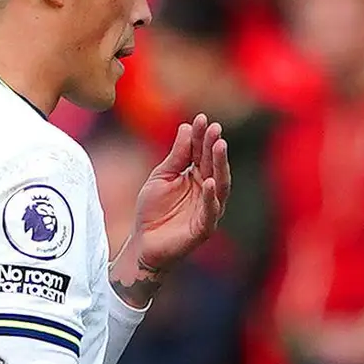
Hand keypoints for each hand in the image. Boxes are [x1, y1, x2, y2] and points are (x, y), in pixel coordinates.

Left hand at [114, 116, 231, 302]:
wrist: (143, 244)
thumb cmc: (153, 210)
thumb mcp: (161, 176)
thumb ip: (176, 155)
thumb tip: (187, 127)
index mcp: (196, 176)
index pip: (202, 153)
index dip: (202, 136)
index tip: (202, 119)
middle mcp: (206, 191)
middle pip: (213, 165)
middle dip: (214, 147)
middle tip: (215, 129)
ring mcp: (207, 209)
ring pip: (218, 185)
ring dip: (220, 166)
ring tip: (219, 147)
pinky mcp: (203, 228)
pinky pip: (210, 212)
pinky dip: (210, 198)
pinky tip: (208, 182)